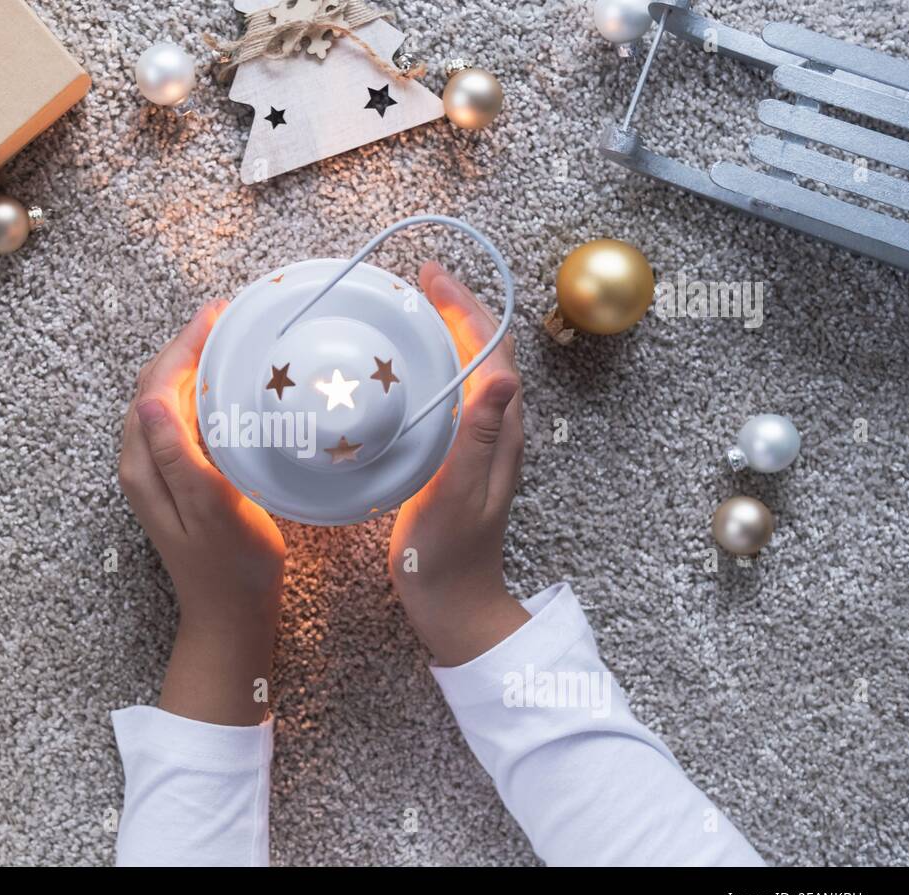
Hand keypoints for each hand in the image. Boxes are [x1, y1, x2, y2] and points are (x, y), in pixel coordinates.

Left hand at [119, 300, 285, 724]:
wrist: (231, 617)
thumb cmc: (231, 566)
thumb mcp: (210, 509)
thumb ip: (179, 456)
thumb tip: (151, 399)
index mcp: (144, 465)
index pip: (157, 384)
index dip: (185, 345)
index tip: (219, 314)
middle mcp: (142, 462)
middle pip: (157, 385)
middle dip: (189, 346)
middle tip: (230, 317)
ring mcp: (158, 471)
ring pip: (167, 399)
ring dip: (194, 366)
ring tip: (231, 340)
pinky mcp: (177, 479)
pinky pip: (182, 420)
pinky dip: (201, 394)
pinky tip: (229, 388)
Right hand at [389, 263, 530, 666]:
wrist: (452, 603)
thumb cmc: (450, 555)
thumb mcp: (459, 495)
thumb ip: (480, 437)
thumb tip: (504, 375)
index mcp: (501, 432)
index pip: (492, 350)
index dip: (466, 307)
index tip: (432, 276)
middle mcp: (496, 430)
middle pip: (485, 351)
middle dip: (457, 308)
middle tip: (420, 279)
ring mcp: (478, 443)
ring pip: (469, 370)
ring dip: (447, 333)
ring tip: (412, 309)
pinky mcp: (458, 457)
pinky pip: (451, 396)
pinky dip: (433, 368)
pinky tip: (404, 370)